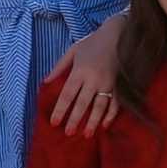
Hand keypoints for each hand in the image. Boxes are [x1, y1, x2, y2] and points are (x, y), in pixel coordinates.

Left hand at [45, 20, 126, 134]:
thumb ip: (60, 66)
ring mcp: (108, 83)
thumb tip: (46, 82)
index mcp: (80, 70)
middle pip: (82, 104)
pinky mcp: (120, 85)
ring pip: (100, 107)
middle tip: (68, 133)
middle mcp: (94, 79)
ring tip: (86, 135)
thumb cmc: (93, 41)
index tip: (54, 122)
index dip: (60, 110)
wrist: (119, 33)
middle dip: (75, 120)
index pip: (68, 94)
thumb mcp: (73, 50)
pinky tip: (105, 125)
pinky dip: (111, 115)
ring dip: (93, 122)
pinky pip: (115, 103)